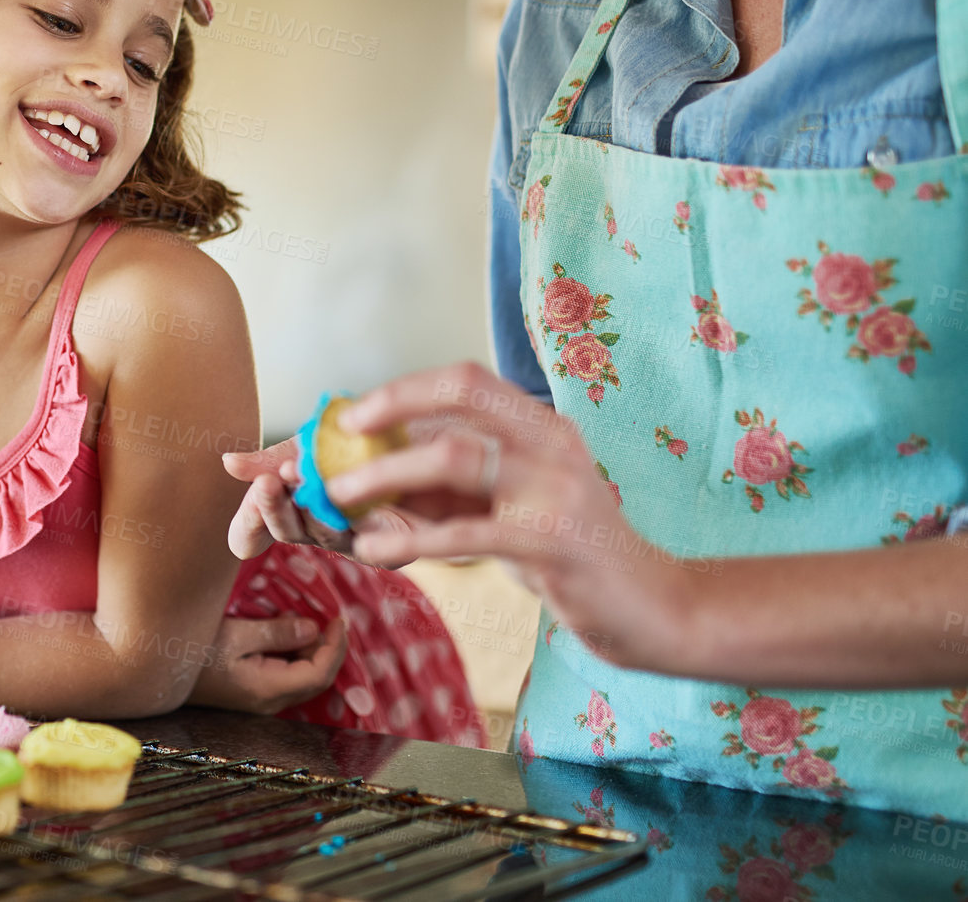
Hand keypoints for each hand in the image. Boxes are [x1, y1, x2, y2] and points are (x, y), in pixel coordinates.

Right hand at [188, 613, 347, 714]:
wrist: (157, 670)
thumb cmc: (193, 648)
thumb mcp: (235, 634)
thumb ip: (276, 633)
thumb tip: (313, 630)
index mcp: (267, 688)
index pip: (319, 674)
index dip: (336, 647)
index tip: (339, 619)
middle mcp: (268, 701)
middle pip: (315, 679)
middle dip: (328, 648)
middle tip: (327, 617)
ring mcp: (259, 700)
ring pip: (301, 678)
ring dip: (310, 650)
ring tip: (302, 620)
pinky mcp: (250, 693)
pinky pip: (285, 676)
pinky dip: (294, 654)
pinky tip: (283, 633)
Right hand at [222, 439, 416, 567]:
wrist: (414, 439)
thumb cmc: (354, 445)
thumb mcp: (305, 444)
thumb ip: (268, 458)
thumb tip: (227, 462)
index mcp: (287, 510)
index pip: (249, 534)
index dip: (247, 521)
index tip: (257, 485)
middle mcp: (313, 530)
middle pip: (283, 532)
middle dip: (272, 507)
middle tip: (268, 482)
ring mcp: (349, 541)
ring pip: (321, 535)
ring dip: (311, 507)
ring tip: (307, 477)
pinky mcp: (389, 549)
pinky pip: (368, 541)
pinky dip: (356, 515)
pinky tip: (351, 492)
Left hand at [320, 362, 681, 660]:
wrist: (652, 609)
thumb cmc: (567, 554)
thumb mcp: (507, 510)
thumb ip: (448, 492)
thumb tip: (364, 480)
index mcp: (542, 424)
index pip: (466, 380)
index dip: (403, 390)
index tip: (351, 415)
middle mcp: (552, 442)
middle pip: (463, 394)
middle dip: (391, 408)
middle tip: (339, 442)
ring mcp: (557, 488)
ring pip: (456, 456)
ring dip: (387, 474)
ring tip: (341, 498)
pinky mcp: (554, 542)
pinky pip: (467, 532)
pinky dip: (411, 538)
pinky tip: (374, 550)